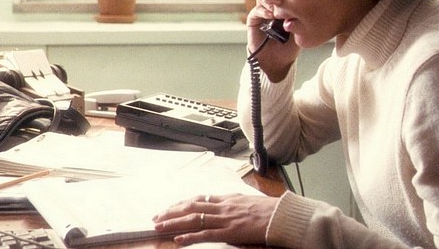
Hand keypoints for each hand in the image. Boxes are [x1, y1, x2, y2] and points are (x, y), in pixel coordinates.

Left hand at [152, 193, 278, 246]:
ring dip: (173, 223)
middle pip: (191, 206)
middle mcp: (223, 206)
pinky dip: (190, 237)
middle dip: (171, 211)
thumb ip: (234, 202)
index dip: (182, 203)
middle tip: (156, 216)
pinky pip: (205, 235)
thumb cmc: (270, 209)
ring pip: (193, 219)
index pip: (199, 199)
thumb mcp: (249, 201)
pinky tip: (178, 240)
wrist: (282, 215)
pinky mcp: (230, 232)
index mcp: (228, 198)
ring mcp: (225, 219)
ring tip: (159, 226)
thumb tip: (225, 202)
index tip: (170, 207)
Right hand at [246, 0, 299, 81]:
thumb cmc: (290, 47)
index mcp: (283, 8)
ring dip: (270, 2)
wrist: (277, 62)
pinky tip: (271, 16)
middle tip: (286, 0)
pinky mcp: (253, 21)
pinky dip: (263, 11)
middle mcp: (271, 8)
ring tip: (278, 10)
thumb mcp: (299, 29)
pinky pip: (256, 11)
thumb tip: (301, 2)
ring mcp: (262, 14)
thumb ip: (298, 16)